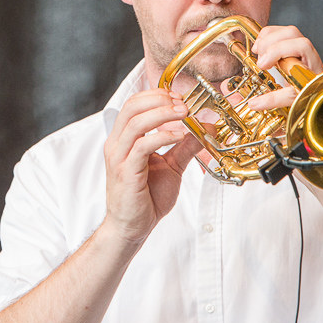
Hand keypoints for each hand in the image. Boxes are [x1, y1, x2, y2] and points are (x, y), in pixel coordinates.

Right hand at [102, 89, 202, 245]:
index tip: (179, 97)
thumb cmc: (146, 197)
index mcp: (124, 139)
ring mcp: (119, 157)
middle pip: (132, 107)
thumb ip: (186, 147)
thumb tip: (206, 129)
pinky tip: (178, 136)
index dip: (156, 96)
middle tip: (183, 103)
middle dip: (159, 100)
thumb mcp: (172, 166)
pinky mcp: (125, 171)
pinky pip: (141, 146)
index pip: (134, 105)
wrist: (133, 226)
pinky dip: (161, 136)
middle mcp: (117, 144)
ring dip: (162, 114)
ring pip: (135, 122)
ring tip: (184, 114)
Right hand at [245, 24, 322, 111]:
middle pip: (292, 33)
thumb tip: (253, 103)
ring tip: (258, 52)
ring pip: (285, 30)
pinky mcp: (290, 44)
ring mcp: (299, 47)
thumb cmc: (308, 95)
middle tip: (260, 61)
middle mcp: (308, 52)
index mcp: (312, 65)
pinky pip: (278, 31)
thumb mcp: (292, 98)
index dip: (278, 51)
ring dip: (267, 38)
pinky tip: (260, 48)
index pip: (301, 46)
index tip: (262, 66)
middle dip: (271, 44)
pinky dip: (266, 36)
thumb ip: (274, 99)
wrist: (315, 92)